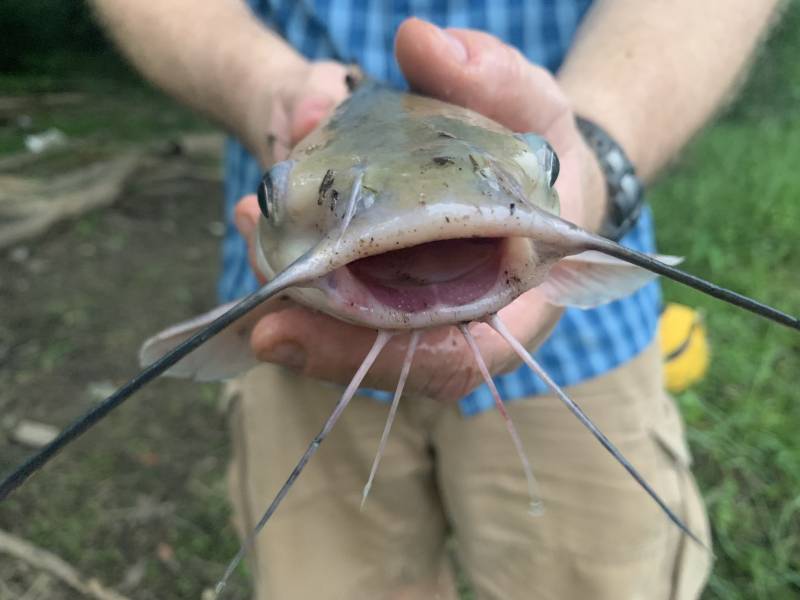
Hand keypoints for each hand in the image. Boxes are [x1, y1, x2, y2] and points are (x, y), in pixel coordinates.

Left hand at [234, 18, 607, 401]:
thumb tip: (419, 41)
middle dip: (307, 321)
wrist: (549, 184)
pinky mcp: (401, 293)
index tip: (286, 332)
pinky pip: (350, 299)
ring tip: (248, 223)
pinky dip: (307, 268)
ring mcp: (428, 314)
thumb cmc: (554, 159)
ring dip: (295, 290)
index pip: (445, 361)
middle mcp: (464, 324)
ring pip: (356, 329)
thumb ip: (495, 80)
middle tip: (255, 261)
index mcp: (516, 307)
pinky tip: (267, 222)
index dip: (366, 358)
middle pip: (380, 353)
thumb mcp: (539, 112)